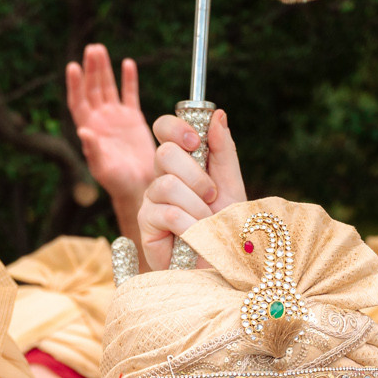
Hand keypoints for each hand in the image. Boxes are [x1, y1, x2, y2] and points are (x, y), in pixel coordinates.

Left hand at [66, 44, 152, 234]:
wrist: (139, 187)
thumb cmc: (117, 182)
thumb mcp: (102, 167)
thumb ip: (92, 149)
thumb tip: (82, 130)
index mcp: (89, 129)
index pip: (78, 102)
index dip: (75, 85)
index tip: (72, 67)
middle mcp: (100, 120)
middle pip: (92, 89)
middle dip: (91, 69)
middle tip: (91, 49)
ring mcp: (115, 118)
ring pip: (108, 87)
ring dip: (103, 69)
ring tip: (100, 49)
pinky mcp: (132, 119)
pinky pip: (129, 95)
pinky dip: (128, 79)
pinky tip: (127, 63)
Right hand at [135, 108, 242, 271]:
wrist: (221, 263)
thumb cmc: (225, 226)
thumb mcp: (231, 183)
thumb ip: (223, 150)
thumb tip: (217, 114)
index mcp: (181, 162)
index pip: (164, 128)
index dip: (176, 128)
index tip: (196, 141)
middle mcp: (162, 176)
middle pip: (164, 153)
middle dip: (195, 175)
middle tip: (210, 195)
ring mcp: (151, 200)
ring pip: (167, 185)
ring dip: (196, 206)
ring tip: (206, 222)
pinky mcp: (146, 224)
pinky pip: (166, 212)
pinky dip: (188, 224)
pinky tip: (194, 235)